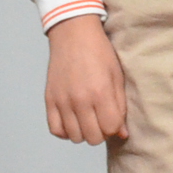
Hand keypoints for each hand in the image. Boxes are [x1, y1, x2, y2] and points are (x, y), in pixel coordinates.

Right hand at [44, 15, 126, 143]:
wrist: (73, 35)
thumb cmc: (99, 53)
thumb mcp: (117, 76)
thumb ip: (120, 106)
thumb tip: (122, 134)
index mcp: (100, 92)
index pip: (110, 128)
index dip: (115, 126)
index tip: (114, 116)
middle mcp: (79, 100)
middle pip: (93, 137)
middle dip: (101, 131)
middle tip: (102, 118)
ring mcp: (62, 101)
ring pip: (74, 137)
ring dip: (84, 132)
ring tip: (88, 117)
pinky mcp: (49, 100)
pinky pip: (56, 130)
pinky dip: (66, 130)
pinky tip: (73, 120)